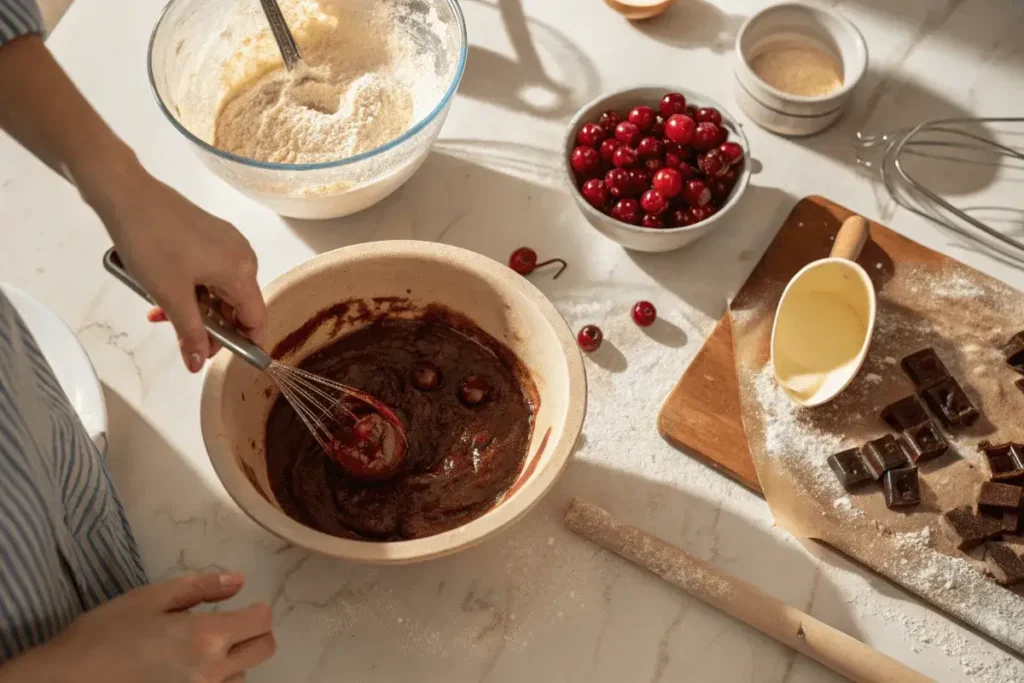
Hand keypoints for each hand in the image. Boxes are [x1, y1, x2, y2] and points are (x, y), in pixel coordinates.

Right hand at [0, 572, 274, 682]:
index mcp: (205, 638)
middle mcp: (211, 673)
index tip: (243, 606)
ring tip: (196, 653)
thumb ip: (200, 588)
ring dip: (232, 662)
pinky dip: (213, 682)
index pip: (261, 622)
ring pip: (241, 676)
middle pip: (263, 650)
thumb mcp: (149, 599)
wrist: (63, 682)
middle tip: (230, 626)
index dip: (257, 609)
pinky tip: (185, 673)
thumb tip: (239, 581)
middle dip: (254, 633)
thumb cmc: (103, 635)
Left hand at [99, 172, 266, 372]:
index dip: (245, 345)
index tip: (222, 360)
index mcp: (241, 271)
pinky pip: (211, 273)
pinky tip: (166, 291)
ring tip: (161, 313)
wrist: (127, 194)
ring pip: (220, 291)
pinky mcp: (211, 235)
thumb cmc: (151, 243)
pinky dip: (193, 288)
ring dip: (196, 309)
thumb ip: (190, 334)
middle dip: (212, 327)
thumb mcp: (170, 295)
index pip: (257, 319)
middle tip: (180, 337)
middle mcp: (242, 257)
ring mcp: (227, 243)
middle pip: (238, 306)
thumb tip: (199, 366)